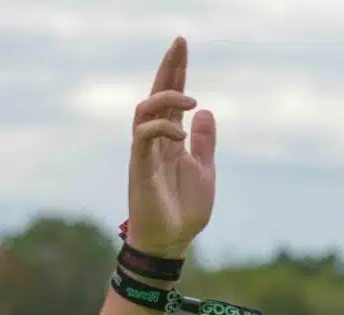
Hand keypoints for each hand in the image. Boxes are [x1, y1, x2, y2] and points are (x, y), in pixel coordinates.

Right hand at [126, 38, 216, 260]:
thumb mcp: (204, 170)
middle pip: (156, 94)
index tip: (183, 46)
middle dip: (168, 68)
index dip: (177, 72)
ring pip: (144, 110)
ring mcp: (145, 152)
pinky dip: (161, 129)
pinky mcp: (139, 167)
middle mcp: (155, 140)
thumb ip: (203, 141)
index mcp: (171, 139)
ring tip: (189, 99)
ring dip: (165, 98)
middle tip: (180, 44)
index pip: (172, 99)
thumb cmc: (185, 209)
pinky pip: (142, 137)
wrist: (173, 240)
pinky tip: (180, 135)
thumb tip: (204, 110)